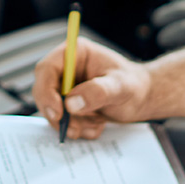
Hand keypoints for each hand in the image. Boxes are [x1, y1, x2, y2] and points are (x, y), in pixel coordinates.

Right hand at [33, 38, 152, 139]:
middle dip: (57, 114)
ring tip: (96, 123)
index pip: (47, 69)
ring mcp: (65, 88)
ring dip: (71, 123)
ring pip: (52, 110)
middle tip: (74, 129)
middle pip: (43, 91)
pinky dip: (78, 128)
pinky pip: (62, 121)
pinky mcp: (68, 105)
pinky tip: (96, 125)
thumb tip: (72, 104)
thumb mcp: (121, 86)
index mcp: (74, 54)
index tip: (58, 112)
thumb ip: (98, 92)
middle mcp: (65, 70)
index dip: (46, 91)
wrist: (141, 98)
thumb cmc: (134, 84)